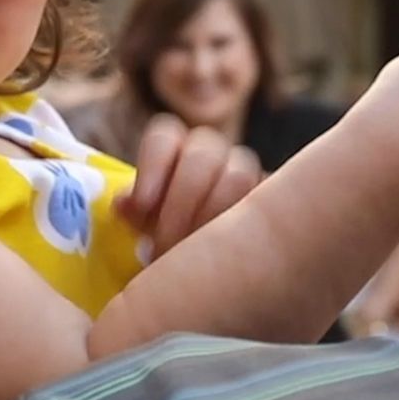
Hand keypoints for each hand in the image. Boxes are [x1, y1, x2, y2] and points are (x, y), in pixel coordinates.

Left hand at [115, 113, 263, 259]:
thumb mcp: (149, 226)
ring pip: (238, 174)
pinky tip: (231, 255)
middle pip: (202, 154)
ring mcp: (247, 172)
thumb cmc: (172, 235)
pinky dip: (246, 227)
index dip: (153, 163)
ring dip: (213, 215)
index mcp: (175, 149)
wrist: (212, 264)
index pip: (164, 135)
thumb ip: (137, 212)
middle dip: (182, 201)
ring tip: (197, 256)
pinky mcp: (275, 198)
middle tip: (166, 245)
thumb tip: (123, 203)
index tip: (143, 204)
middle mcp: (212, 153)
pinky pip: (270, 200)